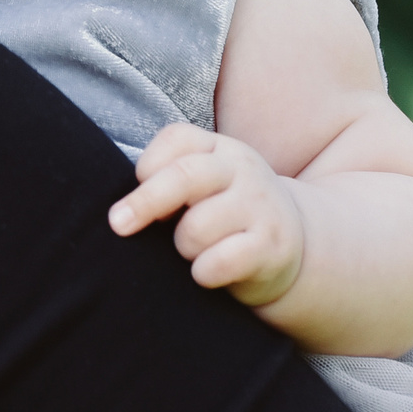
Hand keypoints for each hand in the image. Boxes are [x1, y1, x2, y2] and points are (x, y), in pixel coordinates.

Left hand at [108, 124, 305, 307]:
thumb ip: (169, 180)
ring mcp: (262, 207)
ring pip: (196, 228)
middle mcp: (244, 170)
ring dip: (183, 247)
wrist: (293, 246)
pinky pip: (220, 262)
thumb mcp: (204, 185)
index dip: (148, 164)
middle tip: (119, 224)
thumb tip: (124, 209)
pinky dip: (203, 273)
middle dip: (145, 201)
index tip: (138, 186)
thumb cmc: (226, 215)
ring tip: (195, 250)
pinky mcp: (272, 247)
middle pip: (184, 176)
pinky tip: (208, 273)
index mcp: (221, 148)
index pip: (177, 139)